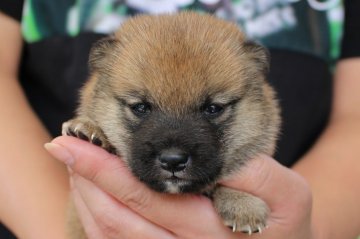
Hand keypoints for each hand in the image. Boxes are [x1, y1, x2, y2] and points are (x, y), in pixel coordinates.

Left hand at [46, 136, 314, 238]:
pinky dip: (95, 217)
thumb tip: (212, 159)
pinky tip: (90, 191)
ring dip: (85, 198)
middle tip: (62, 144)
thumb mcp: (290, 195)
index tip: (78, 140)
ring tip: (72, 162)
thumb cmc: (284, 221)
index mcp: (211, 231)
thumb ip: (259, 175)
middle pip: (119, 218)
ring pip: (112, 235)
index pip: (149, 198)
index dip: (109, 170)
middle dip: (87, 178)